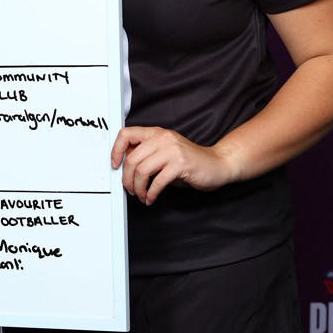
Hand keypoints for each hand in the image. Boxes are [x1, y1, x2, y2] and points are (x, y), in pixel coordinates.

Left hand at [110, 126, 233, 204]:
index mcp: (156, 133)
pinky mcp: (181, 164)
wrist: (217, 164)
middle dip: (127, 179)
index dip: (115, 150)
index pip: (126, 134)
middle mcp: (163, 138)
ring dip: (138, 188)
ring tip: (142, 195)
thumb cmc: (189, 161)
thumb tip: (123, 166)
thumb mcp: (164, 154)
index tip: (114, 165)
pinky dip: (151, 193)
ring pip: (142, 170)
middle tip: (130, 189)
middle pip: (132, 158)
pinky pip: (157, 181)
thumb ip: (146, 155)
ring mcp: (172, 150)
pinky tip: (151, 198)